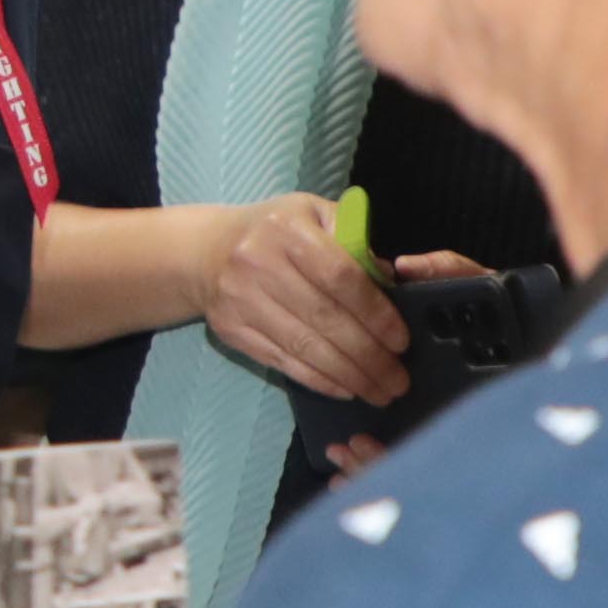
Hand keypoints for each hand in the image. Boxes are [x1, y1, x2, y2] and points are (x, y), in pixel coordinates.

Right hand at [200, 187, 407, 406]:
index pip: (340, 277)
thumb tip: (389, 281)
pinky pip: (282, 361)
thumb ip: (354, 241)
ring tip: (379, 391)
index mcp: (287, 229)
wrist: (206, 252)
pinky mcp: (231, 330)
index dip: (375, 313)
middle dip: (368, 356)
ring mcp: (241, 300)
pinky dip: (318, 380)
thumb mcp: (316, 215)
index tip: (401, 341)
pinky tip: (345, 388)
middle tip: (398, 381)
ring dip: (348, 376)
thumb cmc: (276, 233)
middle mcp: (259, 263)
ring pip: (304, 347)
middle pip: (324, 318)